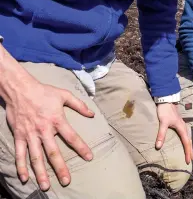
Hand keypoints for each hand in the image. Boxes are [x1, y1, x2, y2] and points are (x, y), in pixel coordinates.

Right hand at [2, 61, 94, 190]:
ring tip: (45, 186)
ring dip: (40, 173)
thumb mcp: (64, 95)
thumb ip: (79, 105)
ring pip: (36, 157)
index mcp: (57, 120)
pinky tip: (25, 178)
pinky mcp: (19, 136)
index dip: (81, 148)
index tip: (89, 157)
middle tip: (66, 181)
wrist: (20, 89)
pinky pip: (20, 154)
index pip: (72, 137)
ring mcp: (30, 134)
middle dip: (60, 168)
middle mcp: (44, 130)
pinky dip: (21, 166)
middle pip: (53, 152)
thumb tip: (92, 114)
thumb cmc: (44, 92)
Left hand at [155, 103, 192, 163]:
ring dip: (189, 146)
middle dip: (190, 151)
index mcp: (182, 128)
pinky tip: (185, 143)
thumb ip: (161, 134)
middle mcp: (184, 127)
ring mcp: (182, 125)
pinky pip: (185, 135)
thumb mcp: (163, 123)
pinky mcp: (179, 124)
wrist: (166, 101)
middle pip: (189, 141)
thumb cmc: (165, 111)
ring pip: (188, 138)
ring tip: (190, 153)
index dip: (188, 152)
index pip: (186, 143)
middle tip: (191, 160)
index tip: (188, 161)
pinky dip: (186, 141)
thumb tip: (158, 147)